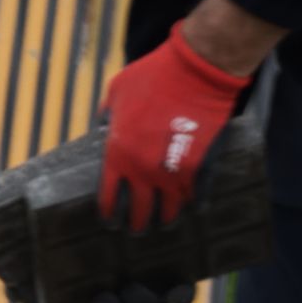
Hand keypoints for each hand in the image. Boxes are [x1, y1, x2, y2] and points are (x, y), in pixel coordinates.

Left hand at [99, 22, 252, 228]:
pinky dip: (194, 203)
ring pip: (169, 209)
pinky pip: (195, 196)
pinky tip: (193, 209)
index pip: (109, 196)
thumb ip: (107, 116)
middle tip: (137, 231)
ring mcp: (173, 172)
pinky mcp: (199, 168)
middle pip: (138, 211)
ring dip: (166, 219)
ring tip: (165, 224)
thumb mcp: (117, 92)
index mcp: (118, 153)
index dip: (109, 213)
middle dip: (137, 224)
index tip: (110, 222)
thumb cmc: (153, 76)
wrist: (195, 71)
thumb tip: (102, 129)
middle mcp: (143, 170)